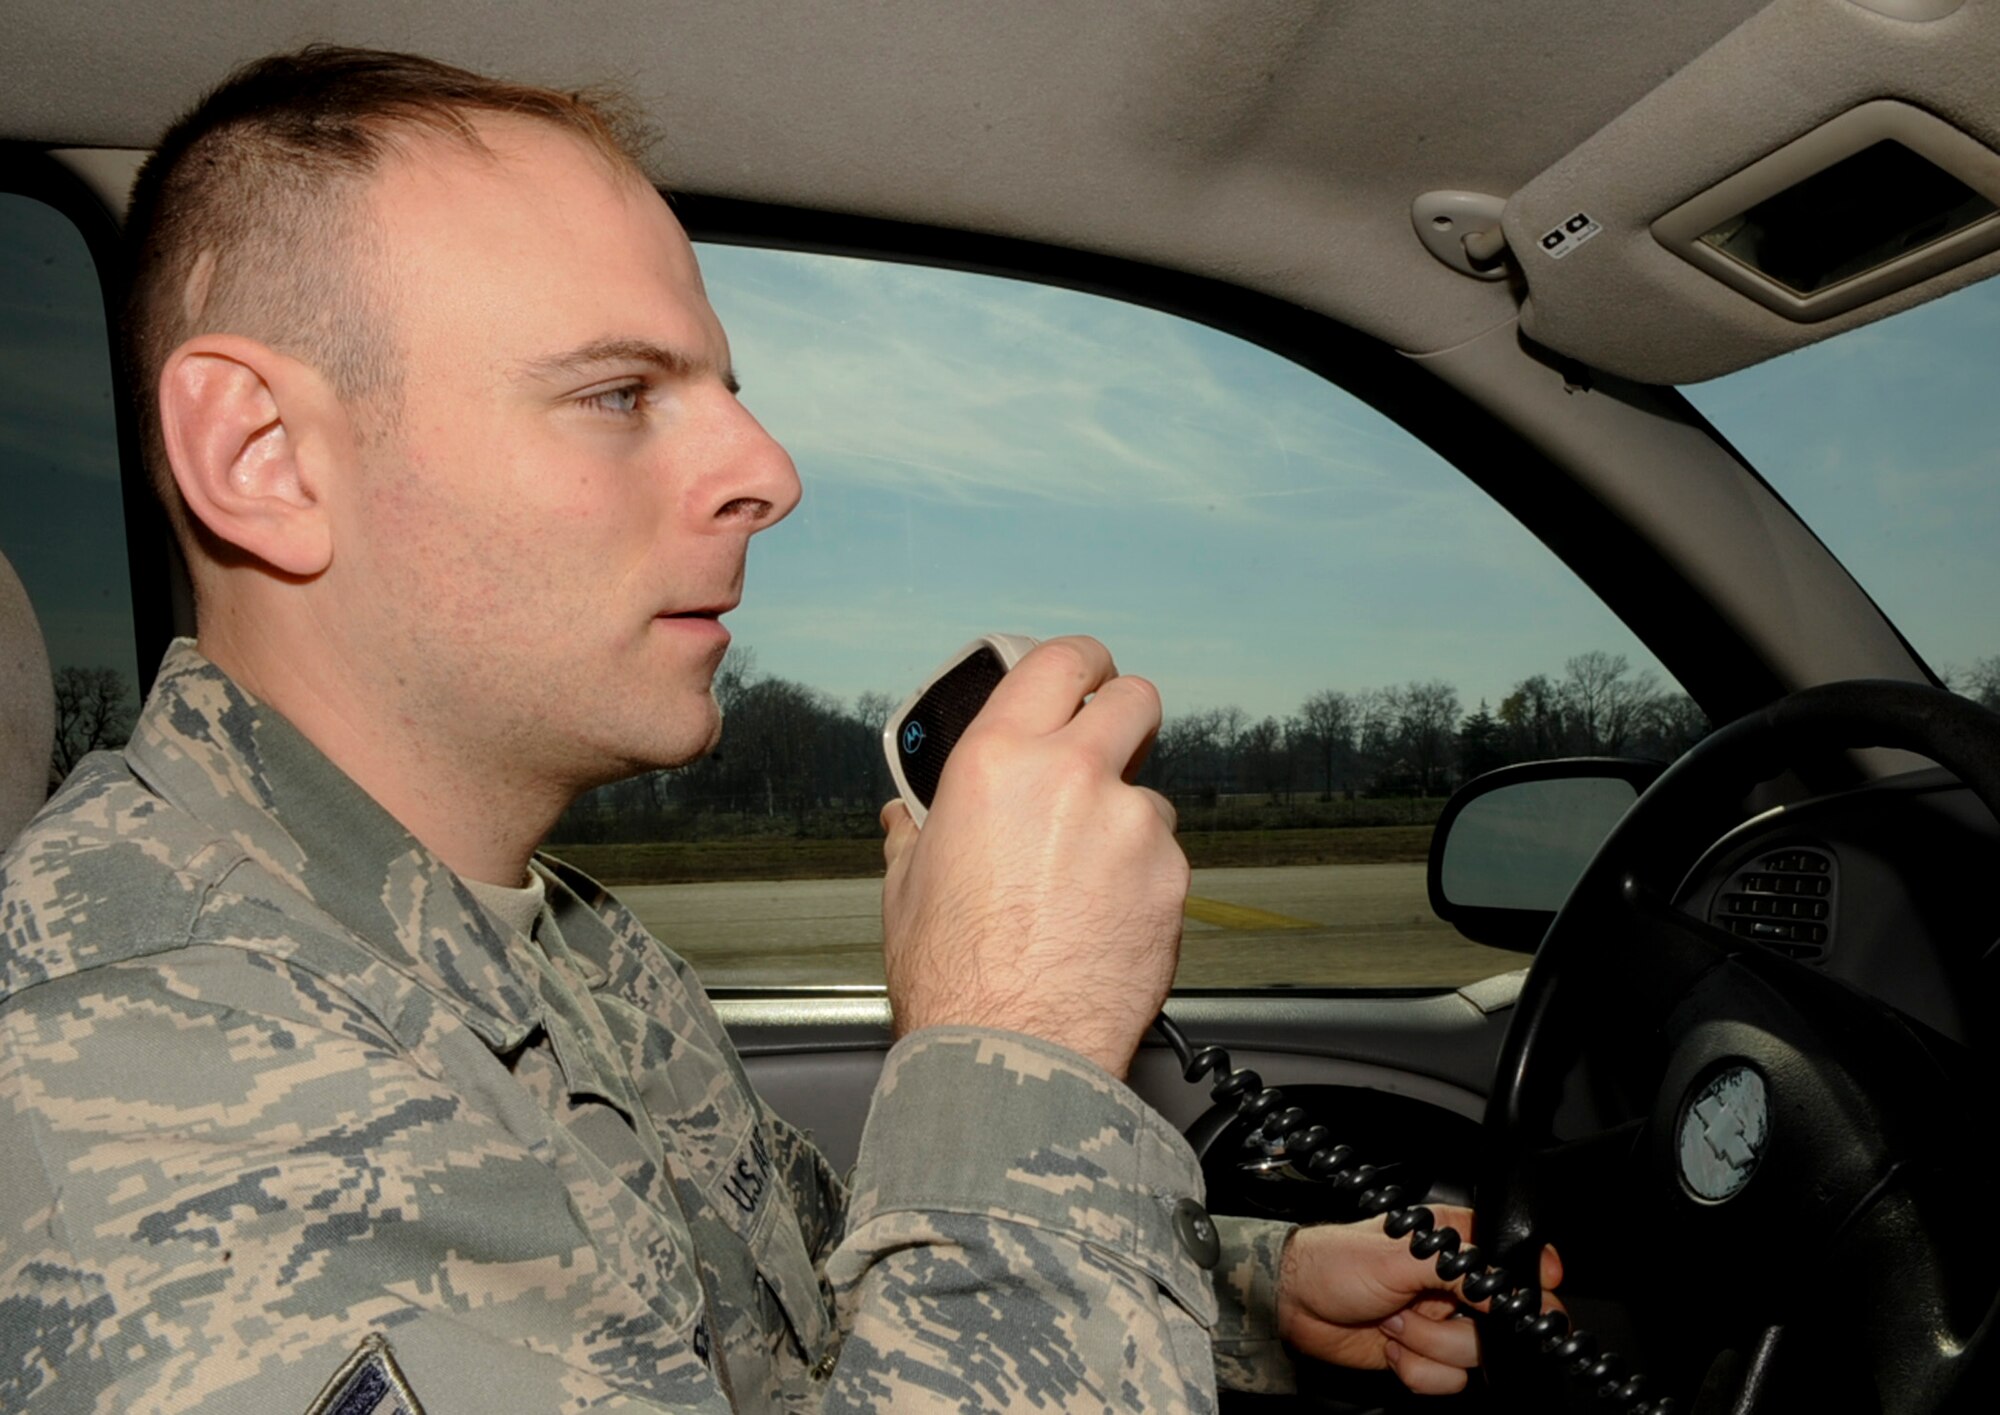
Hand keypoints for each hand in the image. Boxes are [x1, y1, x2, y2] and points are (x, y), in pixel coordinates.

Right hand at [879, 636, 1186, 1077]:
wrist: (1013, 1052)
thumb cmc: (954, 977)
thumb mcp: (907, 888)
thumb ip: (916, 835)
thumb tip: (904, 819)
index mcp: (998, 761)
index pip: (1061, 661)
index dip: (1082, 662)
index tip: (1086, 674)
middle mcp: (1072, 776)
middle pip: (1136, 699)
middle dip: (1124, 719)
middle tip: (1105, 752)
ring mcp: (1132, 826)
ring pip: (1151, 792)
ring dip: (1127, 818)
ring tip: (1084, 878)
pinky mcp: (1172, 878)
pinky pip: (1164, 858)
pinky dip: (1142, 878)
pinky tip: (1104, 918)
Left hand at [1276, 1210, 1563, 1394]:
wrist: (1294, 1306)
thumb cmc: (1334, 1262)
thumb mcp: (1399, 1255)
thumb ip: (1459, 1270)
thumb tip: (1507, 1286)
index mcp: (1452, 1243)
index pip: (1511, 1260)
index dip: (1528, 1281)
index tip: (1533, 1292)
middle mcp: (1453, 1284)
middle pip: (1500, 1321)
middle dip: (1453, 1324)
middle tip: (1418, 1308)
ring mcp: (1441, 1321)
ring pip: (1474, 1355)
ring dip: (1427, 1346)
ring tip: (1393, 1323)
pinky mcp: (1426, 1355)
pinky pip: (1448, 1380)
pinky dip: (1417, 1370)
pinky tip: (1391, 1347)